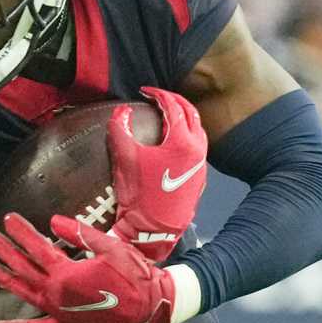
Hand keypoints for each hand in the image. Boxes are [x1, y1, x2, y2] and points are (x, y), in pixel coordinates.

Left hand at [0, 212, 175, 322]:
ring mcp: (57, 310)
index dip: (22, 232)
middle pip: (24, 268)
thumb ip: (80, 234)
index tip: (8, 218)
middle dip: (6, 250)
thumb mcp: (110, 246)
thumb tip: (53, 220)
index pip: (37, 248)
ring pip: (23, 292)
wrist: (147, 305)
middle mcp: (56, 293)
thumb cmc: (132, 273)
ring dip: (3, 278)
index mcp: (66, 274)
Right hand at [108, 86, 206, 261]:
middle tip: (159, 98)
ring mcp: (201, 166)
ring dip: (185, 119)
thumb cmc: (140, 195)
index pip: (174, 106)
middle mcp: (198, 150)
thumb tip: (120, 111)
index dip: (159, 95)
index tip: (146, 91)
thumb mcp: (125, 159)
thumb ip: (120, 130)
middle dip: (176, 102)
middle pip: (192, 114)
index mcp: (182, 141)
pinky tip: (172, 144)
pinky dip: (187, 137)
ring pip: (198, 131)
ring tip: (168, 117)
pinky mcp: (199, 179)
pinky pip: (197, 149)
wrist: (154, 231)